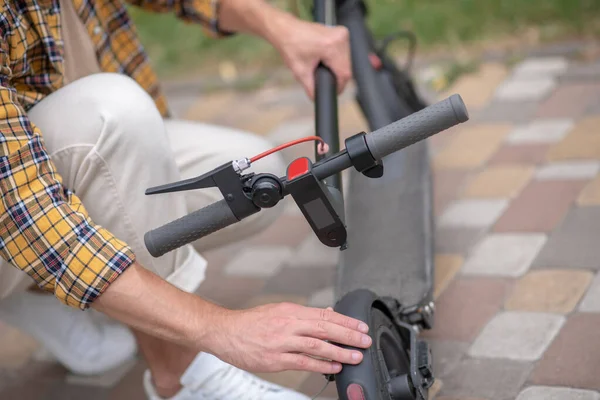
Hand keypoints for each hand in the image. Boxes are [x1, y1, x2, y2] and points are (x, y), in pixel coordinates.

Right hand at [204, 302, 371, 373]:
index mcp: (291, 311)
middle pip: (325, 328)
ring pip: (316, 345)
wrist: (225, 332)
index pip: (325, 314)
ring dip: (339, 351)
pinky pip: (303, 362)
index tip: (361, 326)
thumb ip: (304, 314)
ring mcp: (282, 342)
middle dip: (348, 335)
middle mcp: (288, 324)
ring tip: (355, 356)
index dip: (346, 321)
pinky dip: (321, 365)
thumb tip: (328, 313)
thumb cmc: (251, 322)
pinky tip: (334, 367)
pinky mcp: (275, 359)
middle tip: (365, 340)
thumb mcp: (279, 310)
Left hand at [272, 17, 351, 98]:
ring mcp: (341, 33)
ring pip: (347, 60)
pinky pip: (344, 51)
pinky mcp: (341, 32)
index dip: (339, 85)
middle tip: (323, 78)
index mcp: (331, 46)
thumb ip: (311, 89)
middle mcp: (339, 38)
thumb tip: (317, 98)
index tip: (333, 91)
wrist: (285, 29)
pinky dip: (336, 58)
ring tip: (322, 66)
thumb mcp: (300, 72)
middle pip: (346, 67)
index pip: (344, 73)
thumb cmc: (290, 45)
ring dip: (337, 67)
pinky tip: (325, 59)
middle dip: (336, 76)